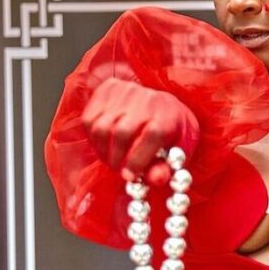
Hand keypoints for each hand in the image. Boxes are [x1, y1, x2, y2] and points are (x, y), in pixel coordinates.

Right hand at [81, 78, 199, 187]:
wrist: (165, 104)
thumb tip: (155, 180)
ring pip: (101, 127)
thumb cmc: (172, 133)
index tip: (129, 176)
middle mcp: (147, 100)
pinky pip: (89, 119)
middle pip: (122, 132)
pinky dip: (93, 138)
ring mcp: (126, 92)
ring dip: (103, 151)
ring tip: (111, 160)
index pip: (151, 135)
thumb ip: (166, 168)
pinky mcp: (108, 90)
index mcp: (169, 115)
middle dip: (117, 159)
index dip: (137, 160)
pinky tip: (104, 146)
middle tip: (118, 171)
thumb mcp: (179, 152)